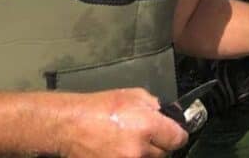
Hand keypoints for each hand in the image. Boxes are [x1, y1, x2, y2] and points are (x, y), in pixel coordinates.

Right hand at [59, 88, 187, 156]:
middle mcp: (139, 149)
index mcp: (148, 126)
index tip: (173, 133)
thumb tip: (169, 114)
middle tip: (146, 136)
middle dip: (159, 145)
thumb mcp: (134, 96)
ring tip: (130, 143)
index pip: (178, 139)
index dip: (177, 135)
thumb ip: (156, 106)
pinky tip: (120, 150)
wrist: (70, 125)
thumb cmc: (100, 108)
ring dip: (144, 154)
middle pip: (164, 153)